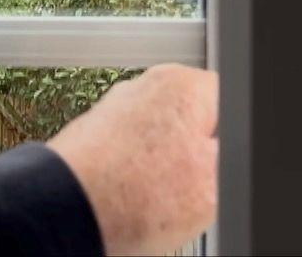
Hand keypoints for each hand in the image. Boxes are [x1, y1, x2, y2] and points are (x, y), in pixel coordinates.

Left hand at [46, 64, 216, 255]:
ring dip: (167, 174)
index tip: (223, 172)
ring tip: (158, 203)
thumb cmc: (133, 198)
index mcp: (185, 85)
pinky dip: (136, 180)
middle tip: (192, 193)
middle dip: (199, 160)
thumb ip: (237, 152)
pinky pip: (132, 160)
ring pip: (163, 146)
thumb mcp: (218, 181)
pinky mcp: (93, 138)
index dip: (234, 147)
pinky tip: (134, 204)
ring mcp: (115, 111)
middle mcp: (146, 87)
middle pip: (196, 126)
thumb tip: (234, 145)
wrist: (64, 215)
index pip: (232, 106)